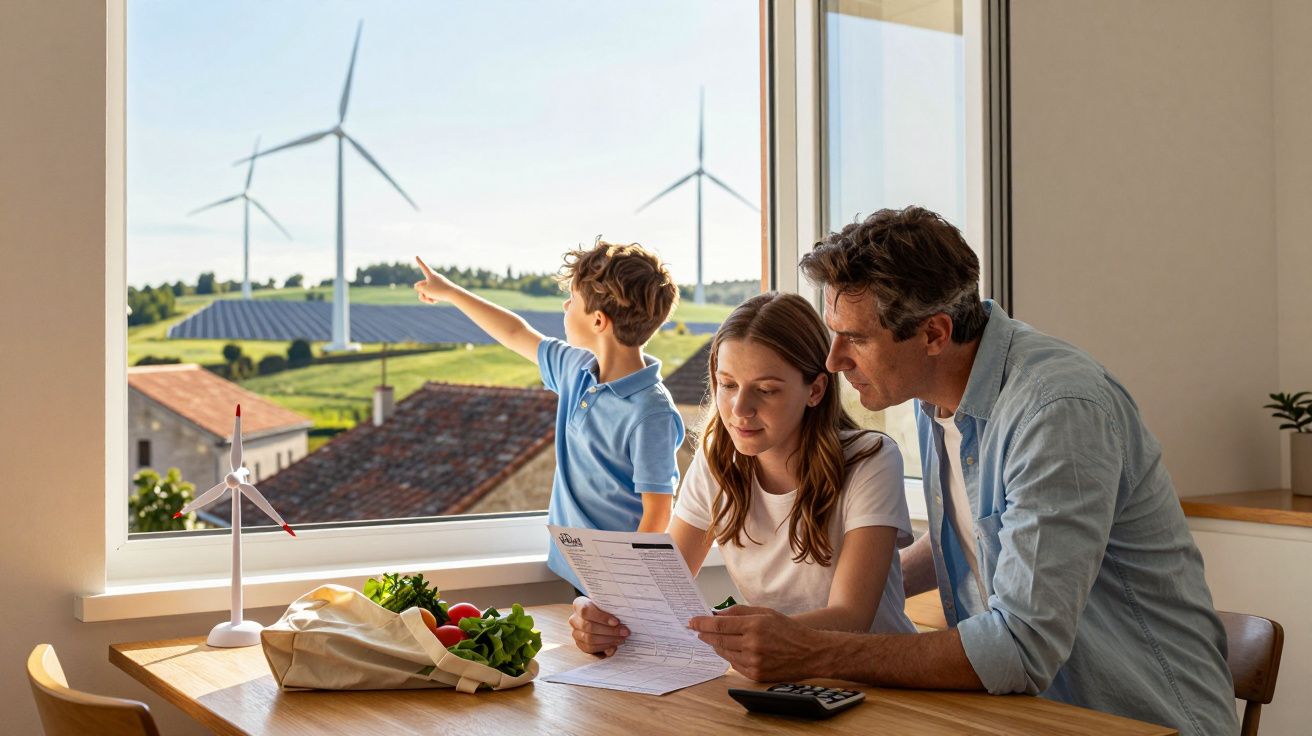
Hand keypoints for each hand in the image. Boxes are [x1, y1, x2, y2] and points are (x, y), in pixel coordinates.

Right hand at [413, 256, 455, 303]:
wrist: (454, 295)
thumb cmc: (438, 291)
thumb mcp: (425, 289)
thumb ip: (419, 288)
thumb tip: (417, 286)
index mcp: (430, 274)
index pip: (423, 267)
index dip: (419, 262)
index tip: (417, 256)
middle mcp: (434, 278)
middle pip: (422, 284)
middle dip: (421, 292)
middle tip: (424, 295)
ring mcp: (438, 284)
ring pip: (426, 291)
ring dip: (426, 297)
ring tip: (431, 300)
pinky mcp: (441, 290)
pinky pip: (433, 295)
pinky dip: (432, 298)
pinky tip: (436, 301)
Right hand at [568, 596, 629, 655]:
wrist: (600, 617)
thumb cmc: (605, 609)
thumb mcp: (607, 605)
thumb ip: (611, 610)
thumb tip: (617, 623)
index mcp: (579, 604)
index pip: (586, 611)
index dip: (602, 617)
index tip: (616, 621)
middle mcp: (574, 619)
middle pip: (589, 626)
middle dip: (610, 631)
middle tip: (624, 632)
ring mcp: (575, 633)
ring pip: (589, 639)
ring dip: (608, 640)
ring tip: (621, 638)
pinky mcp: (580, 644)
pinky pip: (590, 648)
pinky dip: (604, 647)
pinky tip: (614, 645)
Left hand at [687, 605, 825, 681]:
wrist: (810, 653)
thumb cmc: (789, 630)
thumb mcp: (766, 612)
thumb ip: (740, 612)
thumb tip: (718, 614)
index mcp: (754, 625)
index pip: (719, 624)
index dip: (702, 623)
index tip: (692, 621)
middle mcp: (752, 644)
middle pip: (718, 640)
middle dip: (705, 634)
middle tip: (696, 630)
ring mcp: (753, 662)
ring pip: (725, 653)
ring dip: (716, 645)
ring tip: (712, 639)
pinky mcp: (756, 675)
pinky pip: (735, 665)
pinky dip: (729, 657)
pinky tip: (729, 650)